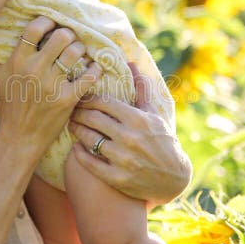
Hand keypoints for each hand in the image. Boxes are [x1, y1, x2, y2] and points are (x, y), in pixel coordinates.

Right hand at [0, 17, 101, 163]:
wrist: (20, 137)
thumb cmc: (7, 105)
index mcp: (18, 61)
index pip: (35, 28)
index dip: (46, 22)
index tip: (51, 26)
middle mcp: (35, 70)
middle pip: (61, 36)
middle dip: (68, 34)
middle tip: (68, 39)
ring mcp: (52, 84)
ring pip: (75, 52)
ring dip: (80, 49)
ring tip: (79, 52)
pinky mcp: (67, 98)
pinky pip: (88, 76)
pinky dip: (94, 69)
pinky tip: (93, 67)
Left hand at [68, 63, 191, 204]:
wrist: (173, 178)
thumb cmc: (163, 142)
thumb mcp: (154, 115)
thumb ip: (141, 90)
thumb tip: (132, 65)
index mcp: (138, 119)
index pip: (104, 102)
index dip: (88, 98)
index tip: (81, 98)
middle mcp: (130, 138)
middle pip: (93, 118)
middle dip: (78, 113)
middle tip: (71, 111)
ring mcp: (123, 159)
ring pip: (89, 139)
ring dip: (77, 131)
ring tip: (72, 126)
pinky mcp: (118, 178)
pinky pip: (90, 163)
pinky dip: (80, 154)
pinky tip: (76, 148)